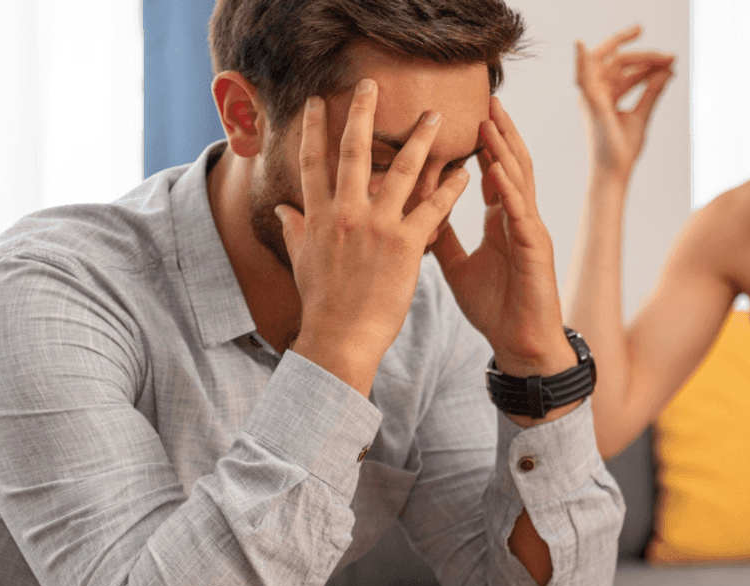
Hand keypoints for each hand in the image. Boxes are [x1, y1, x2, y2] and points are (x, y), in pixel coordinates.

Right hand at [276, 79, 470, 393]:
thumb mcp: (302, 261)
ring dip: (421, 139)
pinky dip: (451, 187)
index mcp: (319, 215)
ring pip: (402, 171)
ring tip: (435, 116)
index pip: (313, 161)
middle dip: (363, 114)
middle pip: (354, 152)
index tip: (317, 100)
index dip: (314, 128)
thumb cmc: (322, 303)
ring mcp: (376, 227)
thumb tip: (283, 210)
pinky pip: (433, 208)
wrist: (340, 337)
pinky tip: (465, 170)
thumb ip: (295, 230)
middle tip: (374, 84)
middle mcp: (346, 213)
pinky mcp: (405, 245)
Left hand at [430, 97, 575, 378]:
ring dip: (505, 150)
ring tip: (491, 121)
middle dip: (501, 133)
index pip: (494, 173)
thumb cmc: (496, 310)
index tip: (467, 116)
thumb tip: (414, 213)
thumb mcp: (459, 267)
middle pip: (512, 166)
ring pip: (520, 181)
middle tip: (486, 101)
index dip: (484, 144)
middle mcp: (519, 220)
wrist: (521, 346)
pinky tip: (497, 170)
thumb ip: (440, 237)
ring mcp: (530, 233)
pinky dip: (508, 190)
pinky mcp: (535, 251)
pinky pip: (521, 214)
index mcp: (503, 222)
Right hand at [575, 25, 675, 180]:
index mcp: (605, 95)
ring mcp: (591, 97)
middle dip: (644, 55)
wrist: (615, 173)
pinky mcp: (590, 103)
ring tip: (665, 56)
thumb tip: (668, 71)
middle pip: (617, 61)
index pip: (623, 69)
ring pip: (609, 62)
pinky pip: (581, 77)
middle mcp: (595, 92)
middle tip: (671, 55)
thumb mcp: (642, 115)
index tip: (671, 61)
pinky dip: (579, 60)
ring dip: (638, 56)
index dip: (648, 62)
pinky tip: (580, 45)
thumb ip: (652, 92)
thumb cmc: (623, 150)